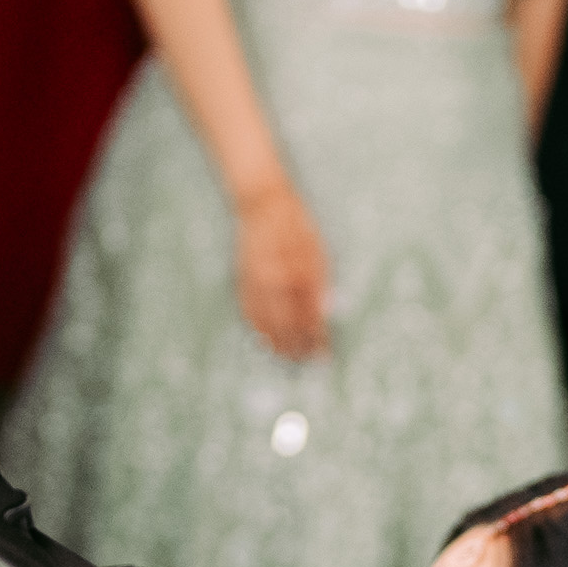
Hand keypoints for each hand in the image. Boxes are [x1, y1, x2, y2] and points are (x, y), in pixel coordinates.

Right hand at [234, 179, 330, 360]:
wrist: (261, 204)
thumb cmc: (295, 223)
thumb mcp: (317, 248)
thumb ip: (319, 281)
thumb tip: (324, 312)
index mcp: (296, 273)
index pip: (307, 316)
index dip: (316, 338)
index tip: (323, 355)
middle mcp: (274, 281)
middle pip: (286, 325)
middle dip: (297, 347)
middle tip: (307, 362)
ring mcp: (255, 282)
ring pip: (265, 322)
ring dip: (277, 343)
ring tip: (287, 358)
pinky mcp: (243, 279)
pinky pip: (249, 310)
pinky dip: (257, 328)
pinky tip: (264, 339)